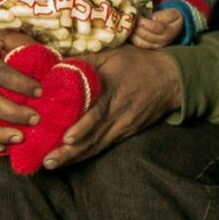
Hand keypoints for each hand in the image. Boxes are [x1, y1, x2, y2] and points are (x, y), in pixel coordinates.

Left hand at [43, 45, 181, 169]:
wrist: (171, 79)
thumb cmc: (138, 63)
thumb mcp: (111, 54)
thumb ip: (83, 60)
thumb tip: (54, 66)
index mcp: (113, 90)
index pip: (97, 111)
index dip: (82, 126)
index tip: (64, 138)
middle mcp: (117, 112)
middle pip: (92, 135)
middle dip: (69, 150)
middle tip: (47, 160)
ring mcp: (122, 126)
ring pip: (96, 144)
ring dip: (74, 156)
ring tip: (51, 164)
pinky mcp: (125, 133)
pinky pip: (103, 145)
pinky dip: (86, 153)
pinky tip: (69, 160)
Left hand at [129, 8, 183, 49]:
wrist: (175, 26)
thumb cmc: (172, 18)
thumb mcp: (172, 13)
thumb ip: (164, 15)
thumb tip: (153, 17)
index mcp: (169, 31)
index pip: (155, 28)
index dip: (144, 22)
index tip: (137, 15)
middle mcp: (163, 41)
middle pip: (146, 35)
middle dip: (136, 27)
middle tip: (130, 19)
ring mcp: (156, 46)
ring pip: (141, 42)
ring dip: (133, 33)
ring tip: (129, 25)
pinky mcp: (149, 48)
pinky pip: (138, 45)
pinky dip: (132, 38)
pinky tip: (129, 31)